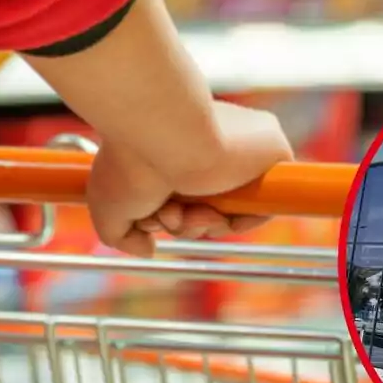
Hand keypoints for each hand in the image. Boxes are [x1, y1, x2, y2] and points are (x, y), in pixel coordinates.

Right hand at [85, 100, 294, 256]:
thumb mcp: (109, 205)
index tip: (154, 217)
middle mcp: (212, 148)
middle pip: (209, 209)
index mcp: (180, 149)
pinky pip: (266, 205)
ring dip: (203, 225)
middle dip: (185, 224)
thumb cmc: (130, 162)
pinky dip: (241, 221)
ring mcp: (243, 150)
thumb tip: (149, 248)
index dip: (171, 218)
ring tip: (180, 209)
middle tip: (166, 214)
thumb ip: (124, 235)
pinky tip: (212, 213)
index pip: (187, 198)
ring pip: (233, 212)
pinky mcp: (273, 152)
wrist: (165, 133)